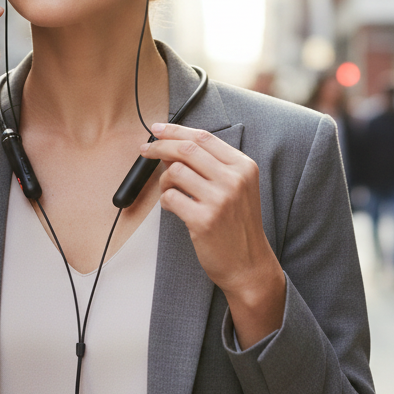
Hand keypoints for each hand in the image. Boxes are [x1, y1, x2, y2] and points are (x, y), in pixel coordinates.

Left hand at [141, 123, 285, 347]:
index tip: (158, 130)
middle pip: (187, 149)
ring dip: (164, 179)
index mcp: (243, 166)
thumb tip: (170, 147)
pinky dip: (165, 200)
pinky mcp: (204, 220)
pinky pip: (170, 197)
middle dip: (159, 146)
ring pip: (175, 171)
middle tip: (145, 150)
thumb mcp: (235, 188)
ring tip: (170, 190)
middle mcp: (234, 179)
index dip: (176, 130)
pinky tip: (173, 206)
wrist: (248, 264)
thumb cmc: (238, 225)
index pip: (204, 137)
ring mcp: (220, 199)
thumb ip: (209, 166)